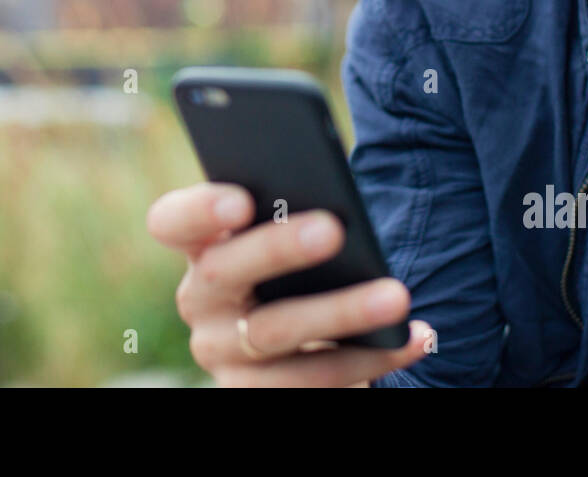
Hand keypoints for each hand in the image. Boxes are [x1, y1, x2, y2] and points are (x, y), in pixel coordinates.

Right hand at [147, 181, 434, 386]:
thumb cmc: (304, 268)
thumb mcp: (290, 236)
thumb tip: (332, 193)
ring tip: (395, 296)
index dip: (198, 210)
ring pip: (274, 333)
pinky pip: (314, 382)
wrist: (307, 348)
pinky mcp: (255, 394)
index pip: (172, 222)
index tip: (241, 199)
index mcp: (202, 245)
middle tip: (332, 230)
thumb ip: (292, 211)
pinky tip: (415, 337)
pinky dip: (372, 358)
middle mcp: (201, 300)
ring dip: (340, 313)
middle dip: (277, 249)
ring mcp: (224, 354)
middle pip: (224, 272)